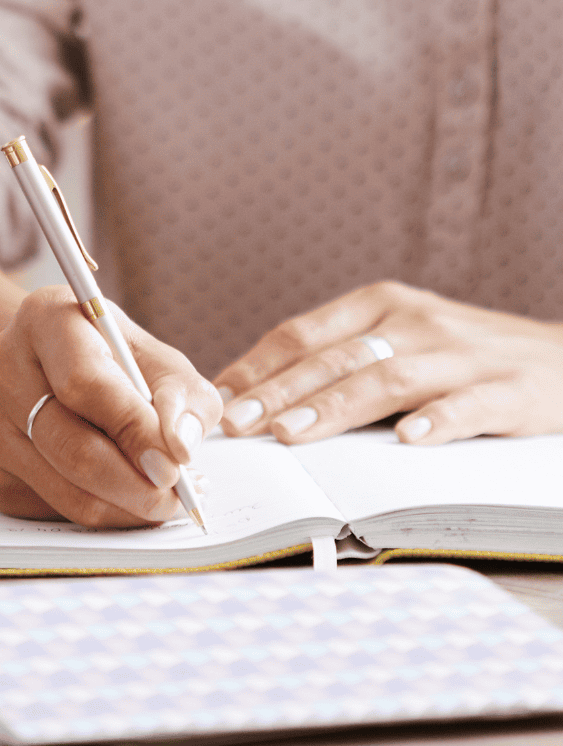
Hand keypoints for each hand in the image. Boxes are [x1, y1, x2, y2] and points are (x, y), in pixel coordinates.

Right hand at [0, 286, 222, 525]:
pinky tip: (123, 497)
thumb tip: (180, 446)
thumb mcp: (154, 357)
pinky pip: (52, 511)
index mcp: (45, 318)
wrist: (46, 370)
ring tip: (160, 500)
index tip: (176, 462)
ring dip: (123, 508)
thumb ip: (180, 394)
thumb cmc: (112, 361)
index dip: (134, 428)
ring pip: (64, 490)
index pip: (85, 382)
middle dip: (135, 483)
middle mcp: (0, 366)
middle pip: (71, 446)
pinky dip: (99, 515)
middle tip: (174, 496)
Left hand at [215, 280, 562, 445]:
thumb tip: (255, 398)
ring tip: (292, 436)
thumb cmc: (463, 356)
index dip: (258, 367)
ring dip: (334, 408)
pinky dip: (437, 420)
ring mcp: (461, 353)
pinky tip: (408, 441)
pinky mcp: (508, 388)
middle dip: (279, 393)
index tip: (216, 401)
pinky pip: (467, 404)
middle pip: (335, 358)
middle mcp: (414, 320)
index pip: (305, 333)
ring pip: (387, 379)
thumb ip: (340, 362)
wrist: (562, 358)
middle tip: (237, 426)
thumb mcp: (400, 341)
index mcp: (382, 305)